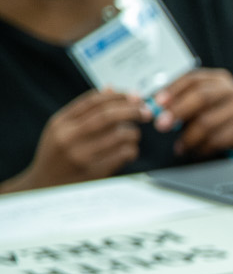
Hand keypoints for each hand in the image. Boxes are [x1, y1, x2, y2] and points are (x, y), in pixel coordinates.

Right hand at [2, 89, 146, 191]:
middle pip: (107, 116)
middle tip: (146, 111)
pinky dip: (132, 150)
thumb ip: (85, 110)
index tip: (135, 96)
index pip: (93, 101)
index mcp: (61, 122)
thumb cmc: (57, 154)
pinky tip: (129, 152)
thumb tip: (111, 88)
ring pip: (120, 135)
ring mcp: (81, 156)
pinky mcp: (94, 172)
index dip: (119, 96)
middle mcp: (68, 137)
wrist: (44, 186)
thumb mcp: (61, 129)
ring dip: (134, 132)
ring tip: (132, 135)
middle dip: (132, 110)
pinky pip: (124, 154)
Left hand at [154, 69, 232, 157]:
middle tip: (161, 125)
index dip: (173, 90)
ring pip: (206, 122)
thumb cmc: (222, 118)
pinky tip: (197, 151)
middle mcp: (232, 90)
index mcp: (219, 79)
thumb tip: (155, 107)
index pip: (193, 79)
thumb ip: (183, 101)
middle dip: (177, 111)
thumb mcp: (205, 104)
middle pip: (201, 96)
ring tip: (180, 147)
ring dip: (188, 137)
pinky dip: (202, 147)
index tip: (157, 102)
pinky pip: (216, 139)